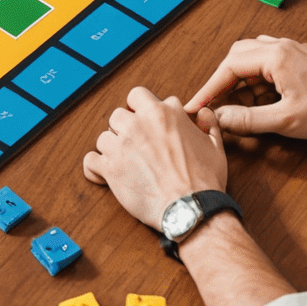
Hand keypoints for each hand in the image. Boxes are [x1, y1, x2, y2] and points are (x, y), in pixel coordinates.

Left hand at [82, 85, 227, 228]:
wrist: (192, 210)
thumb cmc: (204, 181)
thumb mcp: (215, 146)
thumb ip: (208, 123)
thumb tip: (203, 113)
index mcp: (162, 113)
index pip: (139, 96)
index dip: (142, 110)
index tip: (147, 124)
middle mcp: (138, 124)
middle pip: (118, 114)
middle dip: (125, 128)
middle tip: (136, 146)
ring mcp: (122, 146)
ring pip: (104, 137)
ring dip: (112, 149)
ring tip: (126, 163)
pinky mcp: (111, 168)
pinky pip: (91, 161)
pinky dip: (95, 168)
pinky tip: (103, 174)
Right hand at [185, 36, 306, 139]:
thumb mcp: (288, 119)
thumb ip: (250, 119)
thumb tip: (221, 118)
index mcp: (270, 57)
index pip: (226, 69)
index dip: (208, 90)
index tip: (195, 105)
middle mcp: (276, 46)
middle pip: (235, 58)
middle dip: (221, 82)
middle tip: (214, 103)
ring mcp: (289, 50)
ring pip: (251, 57)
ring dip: (239, 78)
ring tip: (238, 103)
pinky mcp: (299, 57)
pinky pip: (266, 60)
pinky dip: (255, 76)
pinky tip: (262, 93)